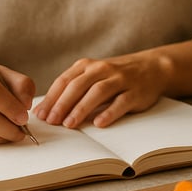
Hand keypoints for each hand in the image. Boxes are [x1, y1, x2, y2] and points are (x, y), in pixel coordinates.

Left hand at [33, 50, 169, 129]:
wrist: (152, 68)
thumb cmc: (115, 77)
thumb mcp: (93, 77)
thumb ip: (73, 90)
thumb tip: (47, 110)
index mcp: (87, 66)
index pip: (64, 81)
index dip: (51, 98)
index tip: (40, 114)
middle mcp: (102, 70)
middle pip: (78, 86)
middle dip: (62, 104)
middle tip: (51, 121)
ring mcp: (120, 80)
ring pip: (97, 92)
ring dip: (81, 108)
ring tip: (69, 124)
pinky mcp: (135, 92)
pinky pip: (121, 102)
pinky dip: (109, 112)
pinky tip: (99, 123)